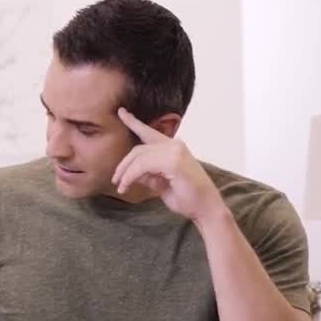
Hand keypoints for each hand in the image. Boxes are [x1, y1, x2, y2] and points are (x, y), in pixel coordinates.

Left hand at [111, 108, 225, 222]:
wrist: (206, 209)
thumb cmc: (186, 197)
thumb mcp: (160, 183)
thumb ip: (147, 174)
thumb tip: (130, 172)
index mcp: (173, 147)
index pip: (149, 132)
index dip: (134, 122)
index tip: (121, 112)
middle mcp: (175, 145)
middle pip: (139, 149)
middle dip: (123, 165)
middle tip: (115, 180)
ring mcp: (175, 151)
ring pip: (139, 157)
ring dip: (125, 173)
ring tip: (120, 187)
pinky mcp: (173, 161)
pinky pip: (142, 165)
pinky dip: (130, 176)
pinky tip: (126, 186)